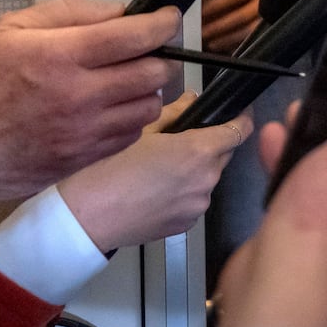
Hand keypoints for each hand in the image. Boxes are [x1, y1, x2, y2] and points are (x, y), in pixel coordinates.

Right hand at [0, 0, 175, 205]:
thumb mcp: (9, 28)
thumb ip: (68, 12)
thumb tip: (117, 11)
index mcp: (62, 56)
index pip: (136, 36)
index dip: (163, 23)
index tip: (168, 18)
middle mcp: (81, 96)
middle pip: (154, 73)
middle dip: (159, 56)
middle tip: (147, 51)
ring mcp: (85, 133)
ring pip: (148, 107)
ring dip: (147, 90)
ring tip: (127, 82)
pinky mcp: (83, 159)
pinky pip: (130, 136)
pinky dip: (131, 120)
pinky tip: (111, 110)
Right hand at [57, 92, 249, 251]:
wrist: (85, 218)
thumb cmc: (107, 170)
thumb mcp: (141, 131)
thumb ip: (175, 112)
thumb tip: (193, 100)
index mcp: (199, 151)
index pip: (241, 130)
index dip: (241, 118)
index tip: (237, 113)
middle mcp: (206, 180)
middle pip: (224, 154)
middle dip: (211, 144)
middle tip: (179, 141)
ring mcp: (198, 206)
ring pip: (208, 178)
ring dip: (196, 170)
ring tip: (160, 169)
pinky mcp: (186, 225)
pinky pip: (194, 201)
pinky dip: (184, 193)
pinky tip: (155, 190)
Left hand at [203, 0, 277, 51]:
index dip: (217, 5)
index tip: (201, 13)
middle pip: (241, 17)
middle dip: (219, 27)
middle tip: (203, 33)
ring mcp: (276, 14)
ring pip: (250, 31)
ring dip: (229, 39)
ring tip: (213, 44)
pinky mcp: (279, 25)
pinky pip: (258, 38)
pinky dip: (242, 45)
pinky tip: (230, 48)